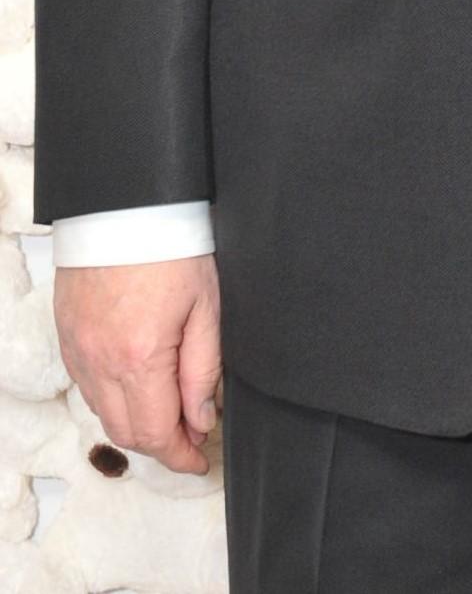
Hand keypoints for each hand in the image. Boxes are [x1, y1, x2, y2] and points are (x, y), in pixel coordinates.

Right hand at [54, 255, 221, 474]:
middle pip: (127, 431)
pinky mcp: (68, 338)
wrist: (125, 206)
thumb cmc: (173, 247)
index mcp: (140, 358)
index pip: (157, 432)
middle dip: (161, 444)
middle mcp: (100, 364)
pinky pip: (88, 387)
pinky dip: (114, 399)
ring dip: (137, 423)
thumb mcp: (207, 306)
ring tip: (171, 413)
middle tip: (192, 438)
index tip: (199, 461)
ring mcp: (79, 353)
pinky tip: (139, 387)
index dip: (180, 455)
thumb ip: (204, 368)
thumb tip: (202, 419)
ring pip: (104, 413)